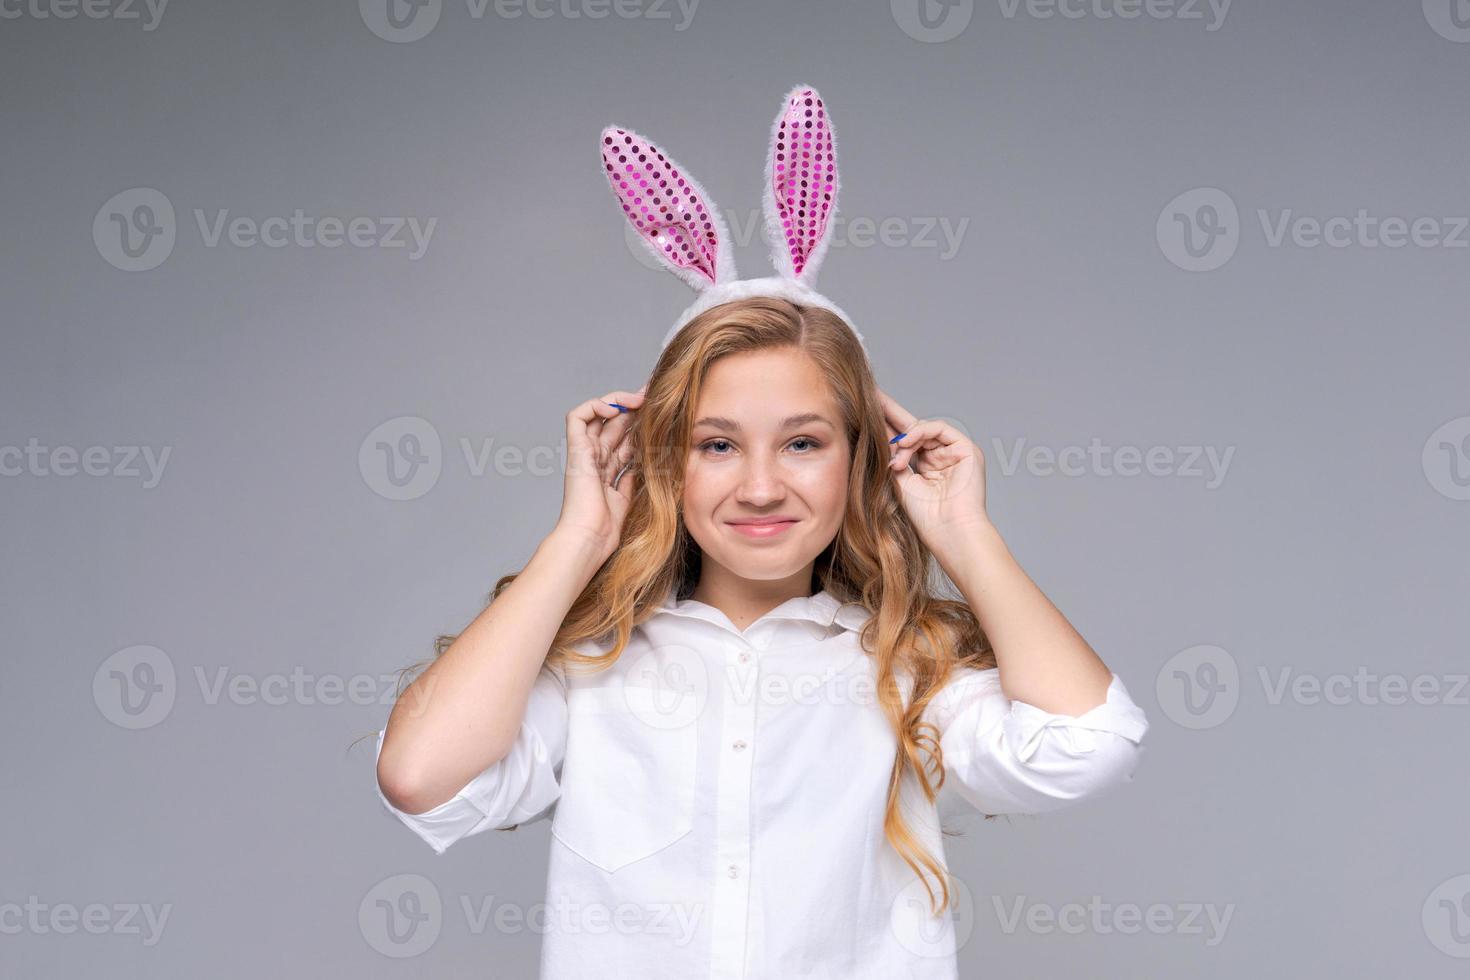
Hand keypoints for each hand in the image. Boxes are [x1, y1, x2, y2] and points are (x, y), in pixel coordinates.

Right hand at [553, 382, 646, 562]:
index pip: (625, 437)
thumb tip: (651, 460)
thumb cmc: (608, 528)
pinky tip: (615, 408)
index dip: (640, 422)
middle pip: (615, 423)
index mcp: (608, 470)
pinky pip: (577, 417)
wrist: (590, 539)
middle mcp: (596, 459)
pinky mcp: (576, 451)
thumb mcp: (632, 496)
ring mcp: (585, 454)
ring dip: (619, 402)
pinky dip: (594, 406)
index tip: (660, 411)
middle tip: (655, 393)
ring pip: (599, 415)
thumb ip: (636, 477)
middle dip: (635, 406)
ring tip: (640, 399)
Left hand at [878, 387, 991, 556]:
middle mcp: (941, 457)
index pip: (903, 440)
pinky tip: (906, 442)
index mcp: (926, 467)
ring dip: (904, 437)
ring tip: (894, 450)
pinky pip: (940, 429)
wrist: (950, 532)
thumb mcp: (900, 482)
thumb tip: (875, 436)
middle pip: (912, 428)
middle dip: (890, 411)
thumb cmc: (927, 517)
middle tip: (870, 394)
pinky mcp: (967, 450)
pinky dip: (920, 432)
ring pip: (923, 428)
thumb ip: (892, 458)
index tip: (863, 411)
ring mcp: (955, 452)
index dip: (885, 425)